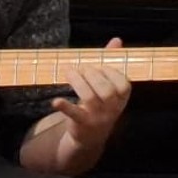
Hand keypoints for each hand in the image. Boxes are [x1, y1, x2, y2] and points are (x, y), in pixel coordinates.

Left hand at [49, 36, 130, 154]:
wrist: (90, 137)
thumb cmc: (100, 105)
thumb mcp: (109, 87)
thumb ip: (112, 63)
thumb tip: (117, 40)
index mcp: (122, 99)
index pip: (123, 84)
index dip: (110, 72)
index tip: (98, 65)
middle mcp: (113, 110)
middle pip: (106, 90)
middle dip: (92, 74)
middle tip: (80, 66)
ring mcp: (98, 118)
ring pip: (90, 98)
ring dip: (78, 82)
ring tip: (69, 71)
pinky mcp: (81, 124)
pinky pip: (74, 114)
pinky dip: (64, 106)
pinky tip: (55, 101)